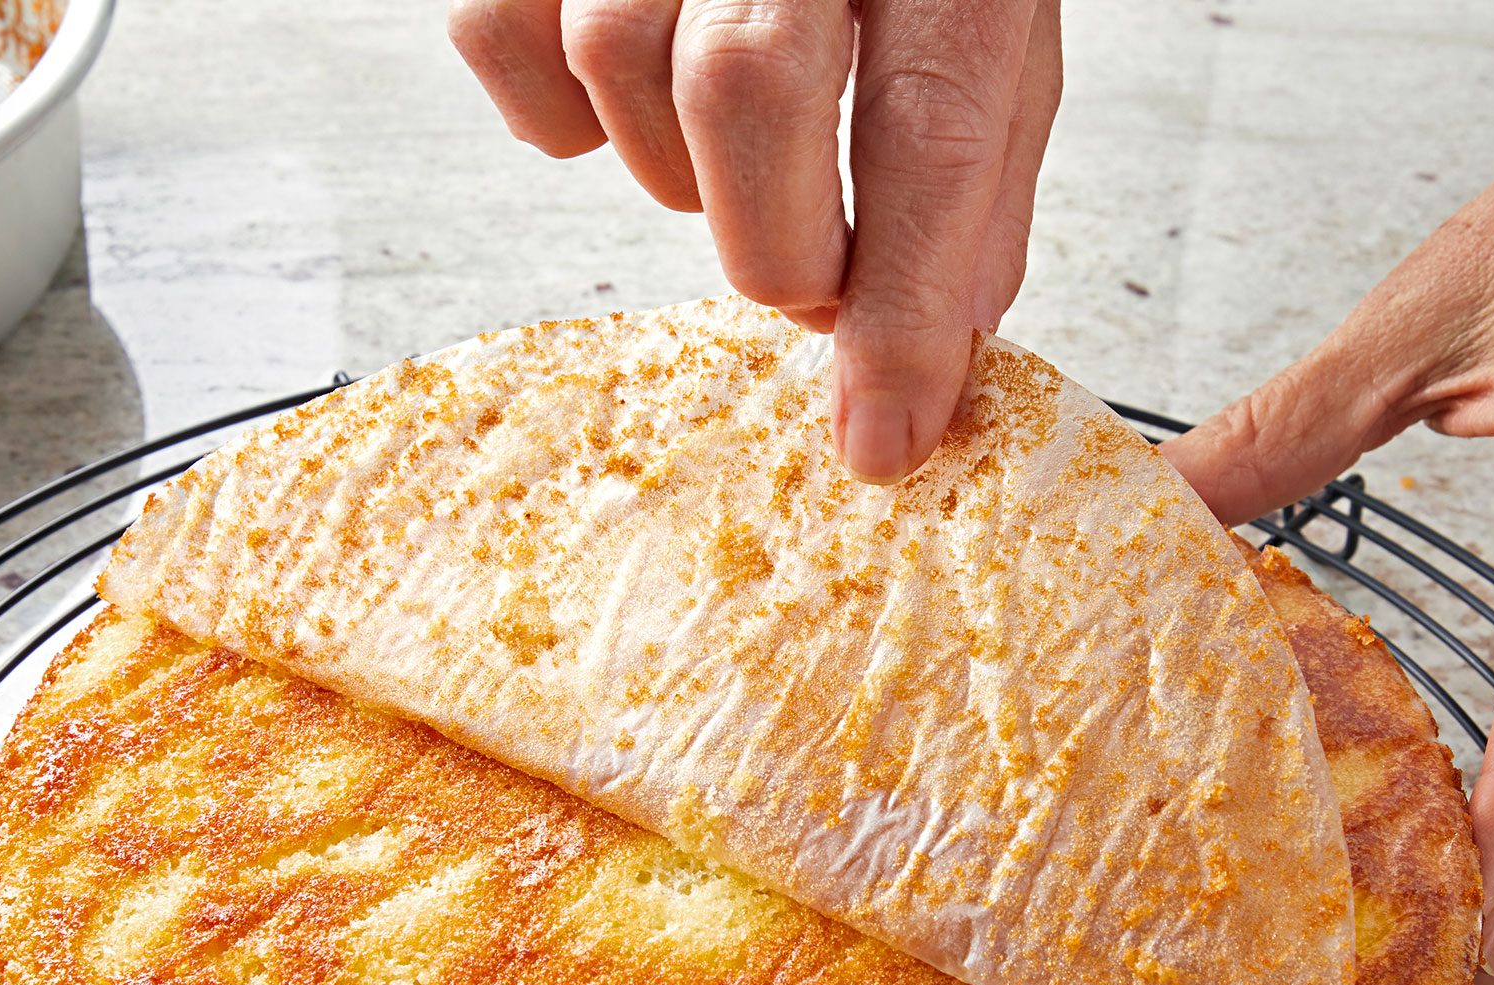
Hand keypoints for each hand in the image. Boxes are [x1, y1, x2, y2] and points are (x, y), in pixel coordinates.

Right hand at [449, 0, 1061, 482]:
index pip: (931, 127)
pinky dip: (553, 113)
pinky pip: (498, 37)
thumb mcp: (994, 13)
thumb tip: (934, 348)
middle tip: (810, 273)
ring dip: (676, 171)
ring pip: (616, 68)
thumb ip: (974, 173)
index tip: (882, 434)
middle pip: (744, 86)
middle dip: (774, 236)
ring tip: (734, 151)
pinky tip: (624, 101)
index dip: (903, 307)